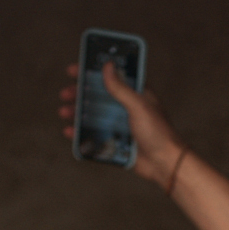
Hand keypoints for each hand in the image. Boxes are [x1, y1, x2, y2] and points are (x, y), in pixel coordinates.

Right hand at [58, 61, 187, 188]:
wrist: (164, 164)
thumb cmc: (158, 132)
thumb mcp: (138, 106)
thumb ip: (121, 88)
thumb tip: (108, 66)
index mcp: (135, 94)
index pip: (111, 76)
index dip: (92, 71)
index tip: (74, 70)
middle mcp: (125, 107)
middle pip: (97, 96)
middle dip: (79, 93)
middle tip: (65, 94)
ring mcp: (119, 125)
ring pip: (93, 115)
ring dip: (77, 112)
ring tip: (63, 112)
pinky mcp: (115, 142)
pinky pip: (94, 135)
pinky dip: (81, 133)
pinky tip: (70, 132)